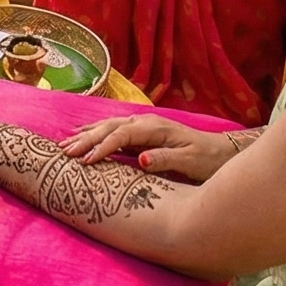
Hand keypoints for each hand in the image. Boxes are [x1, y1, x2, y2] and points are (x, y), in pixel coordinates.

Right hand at [64, 113, 255, 182]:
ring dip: (87, 135)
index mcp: (154, 128)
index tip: (85, 161)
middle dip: (86, 139)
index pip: (120, 135)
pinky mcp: (143, 136)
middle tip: (64, 152)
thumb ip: (165, 159)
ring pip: (109, 127)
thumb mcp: (189, 162)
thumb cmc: (207, 160)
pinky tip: (85, 137)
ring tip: (65, 144)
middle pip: (109, 127)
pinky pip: (114, 132)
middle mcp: (146, 123)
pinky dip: (96, 134)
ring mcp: (144, 128)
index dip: (101, 146)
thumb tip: (141, 159)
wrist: (222, 152)